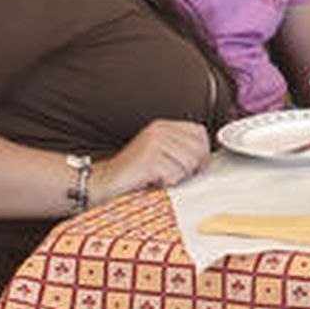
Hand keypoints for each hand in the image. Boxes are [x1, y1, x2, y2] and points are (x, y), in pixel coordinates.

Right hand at [91, 119, 211, 203]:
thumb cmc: (133, 172)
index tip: (194, 164)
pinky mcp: (150, 160)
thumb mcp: (159, 152)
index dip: (202, 151)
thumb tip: (205, 157)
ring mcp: (154, 144)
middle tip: (172, 173)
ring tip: (159, 176)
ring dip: (176, 176)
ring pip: (188, 163)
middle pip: (198, 149)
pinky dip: (166, 182)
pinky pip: (175, 174)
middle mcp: (159, 131)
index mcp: (163, 126)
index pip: (199, 132)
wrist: (104, 182)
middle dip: (191, 167)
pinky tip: (153, 180)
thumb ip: (180, 147)